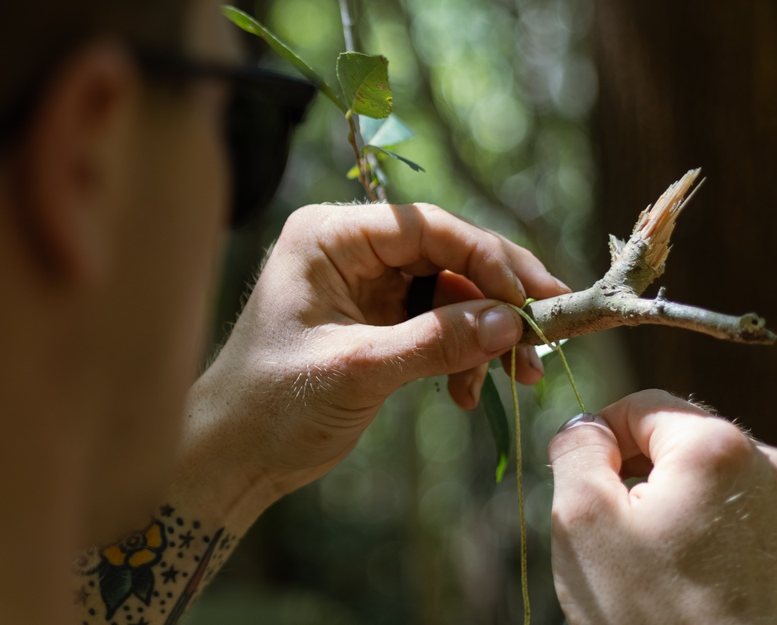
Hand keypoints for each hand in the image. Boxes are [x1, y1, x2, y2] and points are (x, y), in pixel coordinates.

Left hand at [189, 203, 568, 495]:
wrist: (233, 455)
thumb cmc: (274, 404)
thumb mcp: (359, 369)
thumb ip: (436, 341)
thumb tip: (511, 323)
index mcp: (331, 236)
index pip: (428, 227)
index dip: (488, 259)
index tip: (532, 300)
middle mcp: (351, 249)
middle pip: (448, 255)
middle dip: (496, 299)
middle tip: (543, 337)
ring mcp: (366, 284)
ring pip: (451, 291)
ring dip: (485, 333)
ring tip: (518, 377)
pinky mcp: (376, 318)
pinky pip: (437, 322)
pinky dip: (460, 353)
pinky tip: (466, 393)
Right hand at [548, 390, 776, 624]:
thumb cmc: (645, 612)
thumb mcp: (582, 518)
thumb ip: (576, 448)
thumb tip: (585, 426)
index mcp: (716, 446)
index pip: (639, 405)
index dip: (599, 439)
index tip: (584, 488)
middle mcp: (767, 465)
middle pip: (674, 440)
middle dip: (634, 474)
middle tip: (614, 533)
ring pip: (701, 478)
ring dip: (665, 504)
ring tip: (649, 562)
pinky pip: (729, 514)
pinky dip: (697, 532)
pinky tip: (681, 579)